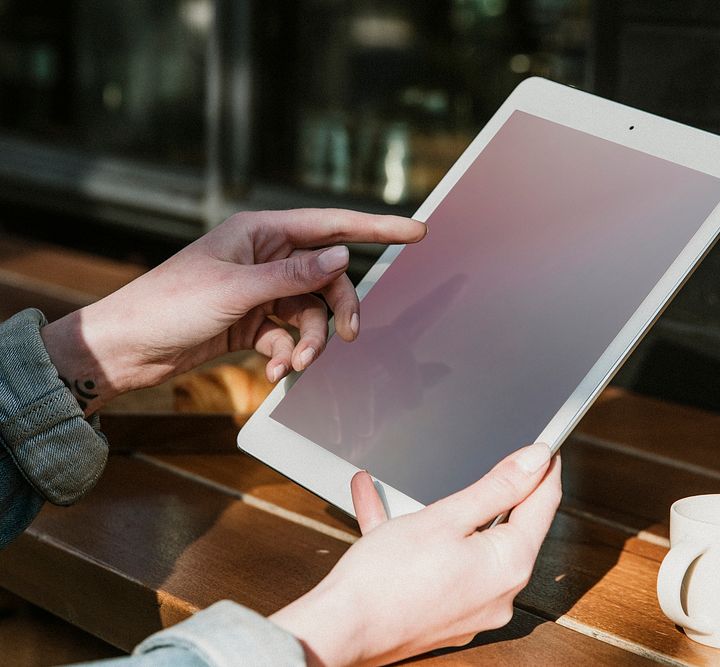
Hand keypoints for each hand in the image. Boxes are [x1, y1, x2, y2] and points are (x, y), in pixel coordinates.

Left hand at [40, 209, 425, 413]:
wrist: (127, 348)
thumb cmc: (170, 305)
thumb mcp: (236, 289)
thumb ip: (294, 275)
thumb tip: (344, 255)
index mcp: (260, 232)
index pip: (332, 225)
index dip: (377, 228)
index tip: (417, 232)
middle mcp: (265, 257)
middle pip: (328, 278)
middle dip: (338, 310)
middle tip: (350, 337)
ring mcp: (260, 290)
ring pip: (310, 312)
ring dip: (309, 341)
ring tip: (294, 366)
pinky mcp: (252, 321)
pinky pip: (289, 335)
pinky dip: (288, 353)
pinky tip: (274, 370)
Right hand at [270, 443, 561, 665]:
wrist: (339, 630)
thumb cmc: (385, 578)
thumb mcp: (446, 516)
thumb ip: (498, 486)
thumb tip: (537, 460)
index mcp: (509, 565)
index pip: (543, 505)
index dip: (544, 471)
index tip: (545, 449)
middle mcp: (500, 593)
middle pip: (510, 527)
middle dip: (497, 492)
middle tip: (498, 461)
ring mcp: (472, 608)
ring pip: (468, 545)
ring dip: (446, 513)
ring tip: (416, 485)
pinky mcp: (444, 614)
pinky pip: (441, 566)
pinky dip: (421, 540)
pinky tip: (381, 511)